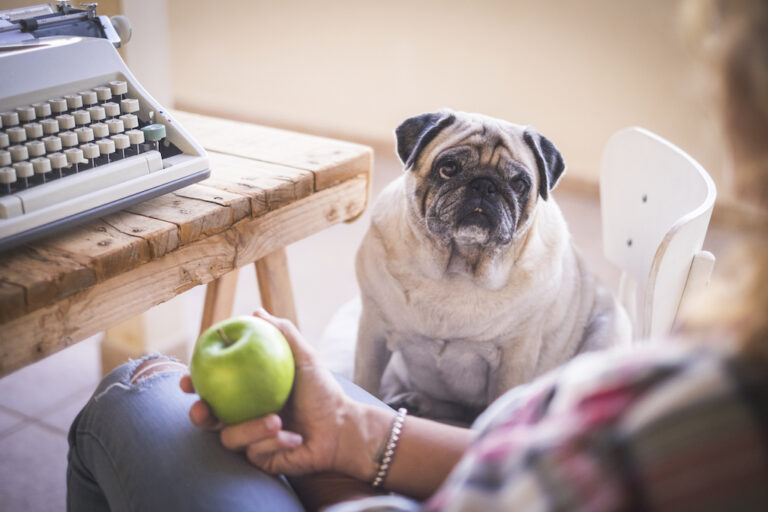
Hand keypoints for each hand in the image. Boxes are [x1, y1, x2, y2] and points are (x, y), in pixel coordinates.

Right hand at [181, 309, 369, 477]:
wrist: (341, 427)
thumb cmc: (323, 391)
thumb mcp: (304, 358)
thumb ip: (283, 334)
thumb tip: (257, 311)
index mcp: (246, 393)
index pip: (212, 387)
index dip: (193, 384)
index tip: (187, 380)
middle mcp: (243, 417)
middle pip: (207, 419)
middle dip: (199, 415)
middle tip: (203, 409)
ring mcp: (250, 441)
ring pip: (231, 438)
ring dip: (252, 429)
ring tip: (278, 420)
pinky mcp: (261, 461)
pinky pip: (255, 453)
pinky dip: (275, 442)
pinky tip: (294, 437)